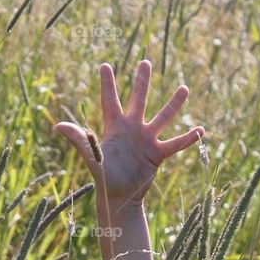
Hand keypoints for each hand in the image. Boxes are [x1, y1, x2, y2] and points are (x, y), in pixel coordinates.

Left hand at [55, 59, 203, 204]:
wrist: (119, 198)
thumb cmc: (103, 178)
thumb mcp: (91, 156)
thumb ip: (79, 138)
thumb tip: (58, 125)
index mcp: (115, 127)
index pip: (110, 100)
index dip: (108, 83)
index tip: (105, 65)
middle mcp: (132, 129)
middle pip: (139, 100)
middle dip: (142, 82)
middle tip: (146, 62)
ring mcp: (146, 140)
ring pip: (163, 117)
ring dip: (174, 104)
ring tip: (184, 88)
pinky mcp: (157, 155)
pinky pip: (175, 144)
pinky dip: (188, 139)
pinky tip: (201, 130)